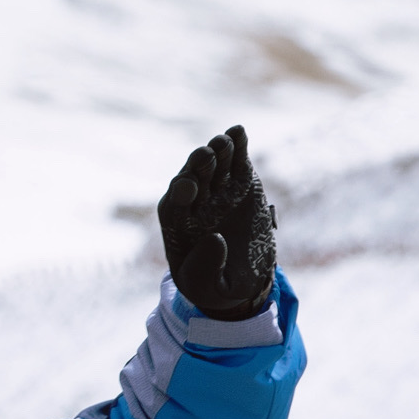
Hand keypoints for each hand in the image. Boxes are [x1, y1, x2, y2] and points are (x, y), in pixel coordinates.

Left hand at [156, 126, 278, 321]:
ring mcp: (218, 188)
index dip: (180, 193)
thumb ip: (207, 268)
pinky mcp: (241, 182)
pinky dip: (238, 145)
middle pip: (193, 177)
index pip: (175, 204)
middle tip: (206, 155)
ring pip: (214, 164)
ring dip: (217, 150)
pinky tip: (238, 131)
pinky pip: (237, 160)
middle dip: (197, 166)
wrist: (243, 277)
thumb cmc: (215, 286)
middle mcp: (196, 202)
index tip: (187, 187)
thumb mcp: (208, 288)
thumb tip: (215, 238)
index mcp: (179, 225)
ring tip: (224, 141)